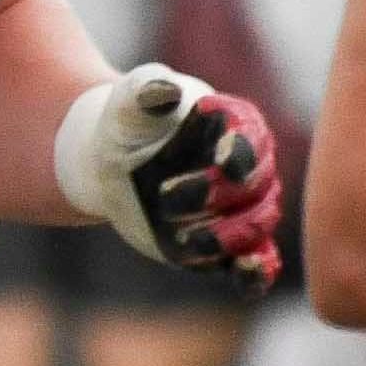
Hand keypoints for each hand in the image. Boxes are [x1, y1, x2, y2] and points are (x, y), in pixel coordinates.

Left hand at [56, 65, 280, 290]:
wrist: (108, 159)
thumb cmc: (128, 122)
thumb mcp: (130, 100)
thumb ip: (147, 90)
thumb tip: (162, 90)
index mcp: (236, 126)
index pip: (252, 138)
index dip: (242, 151)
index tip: (222, 159)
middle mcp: (249, 169)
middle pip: (256, 188)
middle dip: (217, 195)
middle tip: (162, 195)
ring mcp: (240, 208)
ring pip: (256, 227)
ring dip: (227, 236)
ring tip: (184, 240)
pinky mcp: (226, 244)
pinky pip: (255, 262)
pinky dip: (256, 271)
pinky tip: (246, 275)